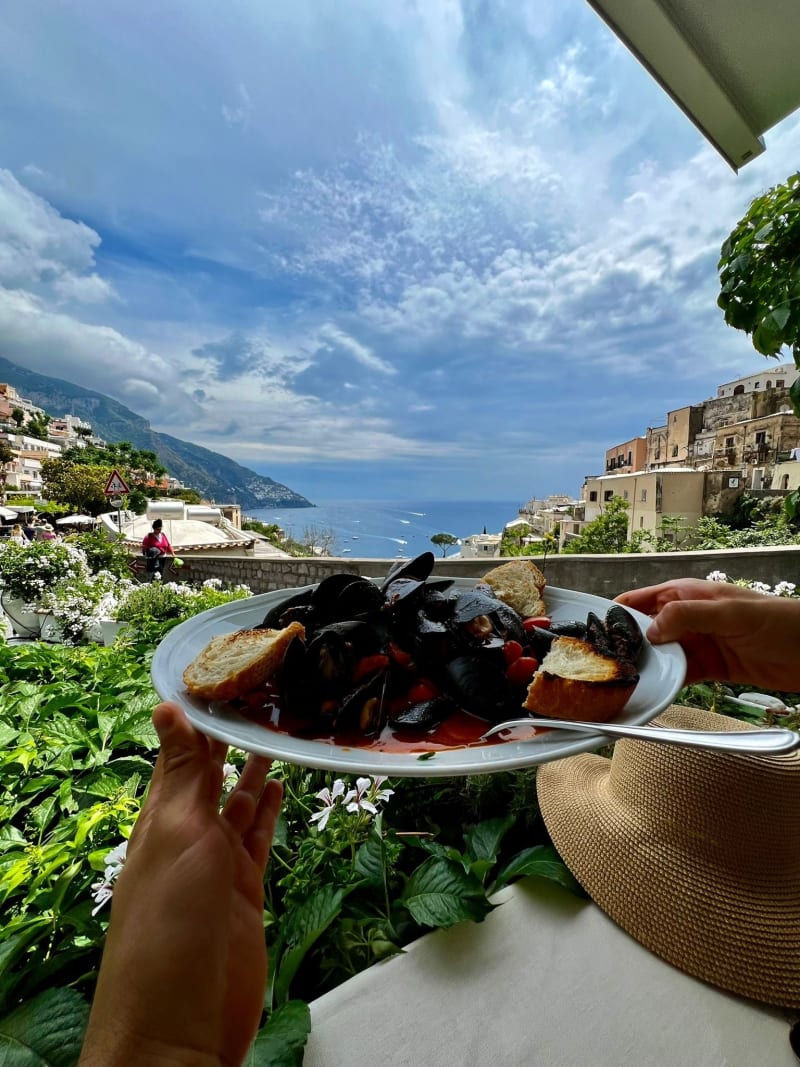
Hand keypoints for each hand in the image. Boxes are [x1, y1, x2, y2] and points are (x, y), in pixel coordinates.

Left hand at [80, 702, 282, 1066]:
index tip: (230, 673)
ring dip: (256, 769)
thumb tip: (166, 707)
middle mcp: (187, 836)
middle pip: (213, 775)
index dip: (203, 715)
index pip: (182, 753)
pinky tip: (279, 786)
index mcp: (162, 818)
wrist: (181, 1024)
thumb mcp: (175, 837)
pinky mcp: (244, 891)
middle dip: (234, 738)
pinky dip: (268, 811)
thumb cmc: (170, 925)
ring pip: (239, 804)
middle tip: (267, 695)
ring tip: (279, 729)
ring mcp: (217, 865)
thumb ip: (179, 774)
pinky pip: (257, 839)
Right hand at [616, 578, 799, 688]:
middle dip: (625, 644)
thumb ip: (689, 615)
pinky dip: (666, 683)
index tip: (595, 631)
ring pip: (659, 655)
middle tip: (603, 664)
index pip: (640, 600)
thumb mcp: (731, 612)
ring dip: (645, 667)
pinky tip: (654, 691)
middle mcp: (686, 618)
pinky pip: (679, 675)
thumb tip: (651, 629)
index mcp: (687, 594)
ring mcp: (697, 644)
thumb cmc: (780, 621)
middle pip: (644, 630)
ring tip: (623, 681)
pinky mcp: (709, 668)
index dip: (616, 613)